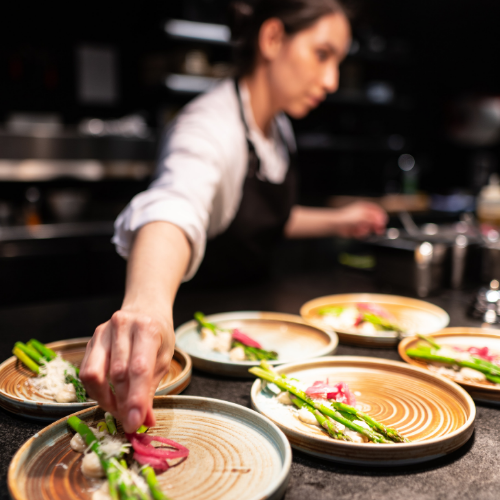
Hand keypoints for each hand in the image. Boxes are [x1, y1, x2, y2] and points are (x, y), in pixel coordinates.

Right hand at [80, 308, 173, 432]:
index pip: (139, 368)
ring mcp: (103, 331)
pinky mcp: (90, 340)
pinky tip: (109, 395)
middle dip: (123, 404)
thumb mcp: (164, 358)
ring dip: (106, 399)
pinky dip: (96, 390)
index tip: (135, 423)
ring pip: (94, 374)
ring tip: (119, 409)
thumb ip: (152, 389)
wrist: (144, 308)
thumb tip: (145, 422)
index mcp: (147, 328)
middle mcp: (122, 326)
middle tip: (131, 422)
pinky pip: (87, 371)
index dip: (136, 399)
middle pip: (117, 373)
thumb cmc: (158, 335)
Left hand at [333, 201, 387, 237]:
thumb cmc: (346, 218)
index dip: (381, 217)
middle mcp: (363, 214)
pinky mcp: (356, 229)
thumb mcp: (362, 216)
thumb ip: (373, 218)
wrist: (335, 225)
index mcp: (364, 208)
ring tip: (359, 230)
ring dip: (365, 231)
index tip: (384, 223)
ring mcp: (360, 222)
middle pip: (375, 221)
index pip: (377, 211)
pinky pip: (363, 233)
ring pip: (369, 228)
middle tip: (379, 231)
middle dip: (376, 226)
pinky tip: (355, 232)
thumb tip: (381, 221)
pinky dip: (360, 234)